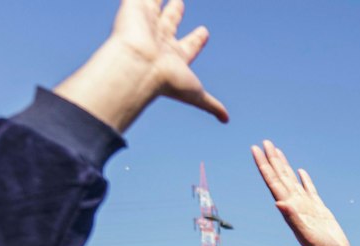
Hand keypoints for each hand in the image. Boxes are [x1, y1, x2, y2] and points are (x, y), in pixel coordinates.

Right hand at [53, 0, 226, 132]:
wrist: (138, 65)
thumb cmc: (166, 81)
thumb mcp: (196, 94)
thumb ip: (211, 104)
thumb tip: (226, 120)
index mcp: (174, 56)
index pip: (189, 45)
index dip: (197, 39)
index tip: (205, 32)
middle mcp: (159, 39)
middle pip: (170, 23)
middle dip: (175, 14)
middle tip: (180, 4)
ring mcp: (146, 23)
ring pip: (155, 6)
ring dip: (160, 0)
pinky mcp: (133, 7)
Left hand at [251, 141, 351, 245]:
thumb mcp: (306, 235)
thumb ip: (293, 219)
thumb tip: (279, 202)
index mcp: (290, 208)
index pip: (274, 182)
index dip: (264, 166)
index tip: (256, 149)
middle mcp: (296, 205)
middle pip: (280, 177)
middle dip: (272, 160)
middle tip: (264, 142)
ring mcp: (307, 207)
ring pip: (292, 181)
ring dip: (284, 166)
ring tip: (277, 151)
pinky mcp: (319, 210)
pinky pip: (309, 190)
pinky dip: (304, 180)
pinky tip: (300, 172)